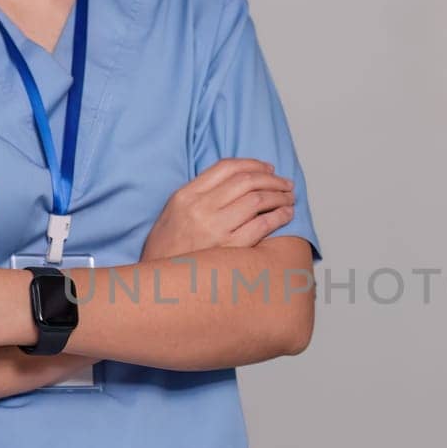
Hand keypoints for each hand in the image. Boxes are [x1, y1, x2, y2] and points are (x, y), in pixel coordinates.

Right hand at [141, 158, 295, 260]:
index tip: (267, 168)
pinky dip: (278, 217)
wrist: (157, 283)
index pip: (226, 167)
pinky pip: (261, 226)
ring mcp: (215, 229)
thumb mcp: (173, 212)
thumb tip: (235, 181)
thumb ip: (199, 194)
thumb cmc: (167, 249)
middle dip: (272, 179)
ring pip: (257, 200)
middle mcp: (200, 209)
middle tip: (285, 183)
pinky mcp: (229, 250)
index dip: (252, 164)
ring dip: (279, 196)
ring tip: (289, 198)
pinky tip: (286, 215)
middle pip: (246, 181)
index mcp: (186, 195)